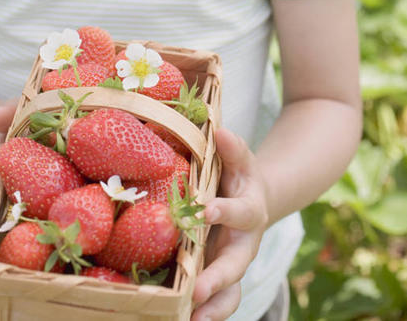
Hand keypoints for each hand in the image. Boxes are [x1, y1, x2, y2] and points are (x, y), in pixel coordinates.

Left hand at [191, 128, 268, 320]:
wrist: (254, 201)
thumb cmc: (240, 177)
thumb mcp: (241, 160)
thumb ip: (233, 148)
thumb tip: (220, 130)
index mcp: (250, 211)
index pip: (239, 211)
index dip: (225, 211)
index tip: (206, 210)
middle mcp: (244, 244)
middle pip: (235, 266)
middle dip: (217, 279)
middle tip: (198, 290)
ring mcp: (232, 265)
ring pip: (229, 293)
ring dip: (212, 308)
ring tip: (191, 319)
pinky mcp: (220, 280)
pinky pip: (216, 302)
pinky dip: (203, 314)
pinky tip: (179, 318)